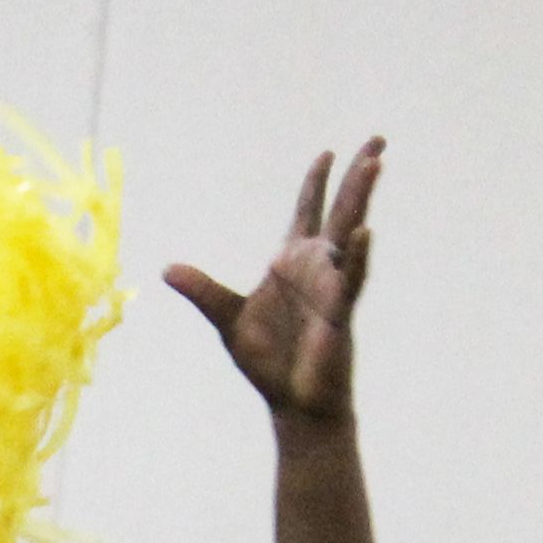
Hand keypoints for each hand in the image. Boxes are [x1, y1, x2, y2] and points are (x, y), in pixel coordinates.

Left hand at [167, 140, 381, 427]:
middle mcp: (317, 267)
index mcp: (291, 263)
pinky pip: (350, 279)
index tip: (328, 152)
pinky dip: (356, 257)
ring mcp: (332, 286)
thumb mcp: (228, 320)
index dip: (317, 183)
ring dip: (362, 200)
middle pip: (340, 211)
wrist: (292, 403)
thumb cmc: (268, 362)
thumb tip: (166, 269)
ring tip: (375, 165)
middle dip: (357, 176)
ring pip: (351, 234)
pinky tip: (362, 233)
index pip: (308, 212)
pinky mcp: (339, 312)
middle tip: (376, 139)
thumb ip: (203, 291)